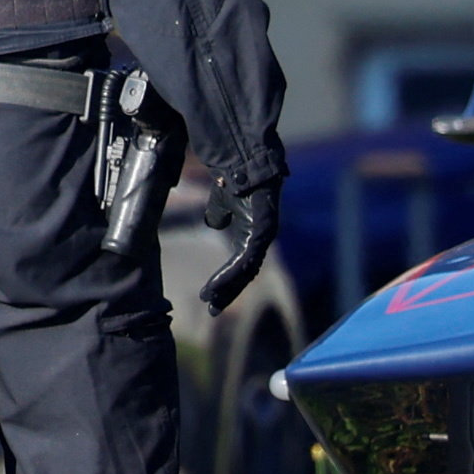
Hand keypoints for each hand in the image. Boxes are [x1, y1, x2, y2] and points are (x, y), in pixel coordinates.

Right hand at [197, 178, 279, 312]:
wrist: (239, 162)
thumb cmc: (231, 181)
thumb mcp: (220, 203)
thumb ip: (218, 215)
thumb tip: (214, 224)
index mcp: (251, 235)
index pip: (241, 266)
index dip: (227, 283)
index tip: (210, 298)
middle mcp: (260, 239)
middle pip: (245, 274)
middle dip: (228, 293)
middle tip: (212, 310)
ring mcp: (263, 236)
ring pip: (245, 271)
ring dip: (227, 287)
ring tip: (210, 299)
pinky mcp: (262, 232)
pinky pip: (245, 260)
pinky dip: (230, 274)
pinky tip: (216, 285)